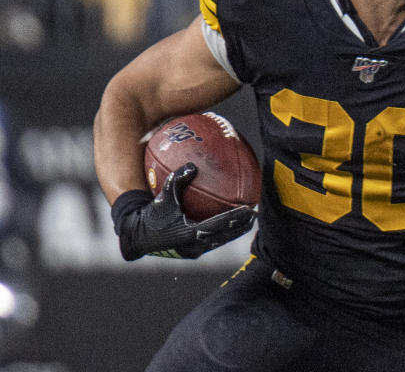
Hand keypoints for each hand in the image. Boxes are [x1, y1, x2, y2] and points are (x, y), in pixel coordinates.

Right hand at [113, 163, 255, 259]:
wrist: (135, 238)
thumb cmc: (150, 215)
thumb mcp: (164, 196)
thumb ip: (178, 180)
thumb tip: (193, 165)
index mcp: (191, 232)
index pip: (220, 224)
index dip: (237, 218)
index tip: (251, 209)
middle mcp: (195, 245)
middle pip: (226, 236)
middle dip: (242, 226)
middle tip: (256, 214)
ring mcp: (194, 251)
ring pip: (221, 242)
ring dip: (235, 232)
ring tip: (249, 221)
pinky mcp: (191, 253)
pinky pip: (212, 243)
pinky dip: (223, 234)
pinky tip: (230, 225)